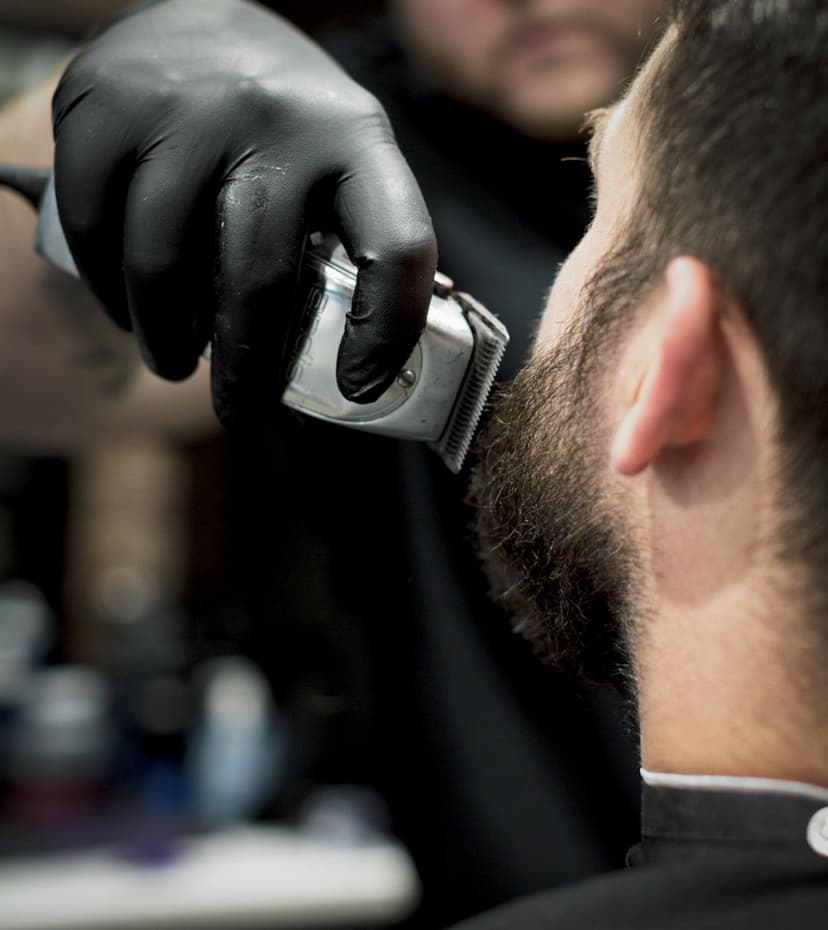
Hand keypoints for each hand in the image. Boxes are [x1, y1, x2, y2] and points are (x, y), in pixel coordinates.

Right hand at [52, 0, 436, 424]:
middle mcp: (277, 117)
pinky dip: (109, 290)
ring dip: (167, 339)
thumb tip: (337, 369)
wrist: (198, 17)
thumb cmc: (280, 128)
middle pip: (259, 277)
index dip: (387, 331)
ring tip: (173, 361)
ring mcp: (186, 106)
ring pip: (165, 262)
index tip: (359, 387)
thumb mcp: (339, 164)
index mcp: (358, 140)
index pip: (397, 245)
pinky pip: (97, 227)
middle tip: (238, 409)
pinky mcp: (104, 102)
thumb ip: (343, 245)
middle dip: (246, 369)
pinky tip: (128, 309)